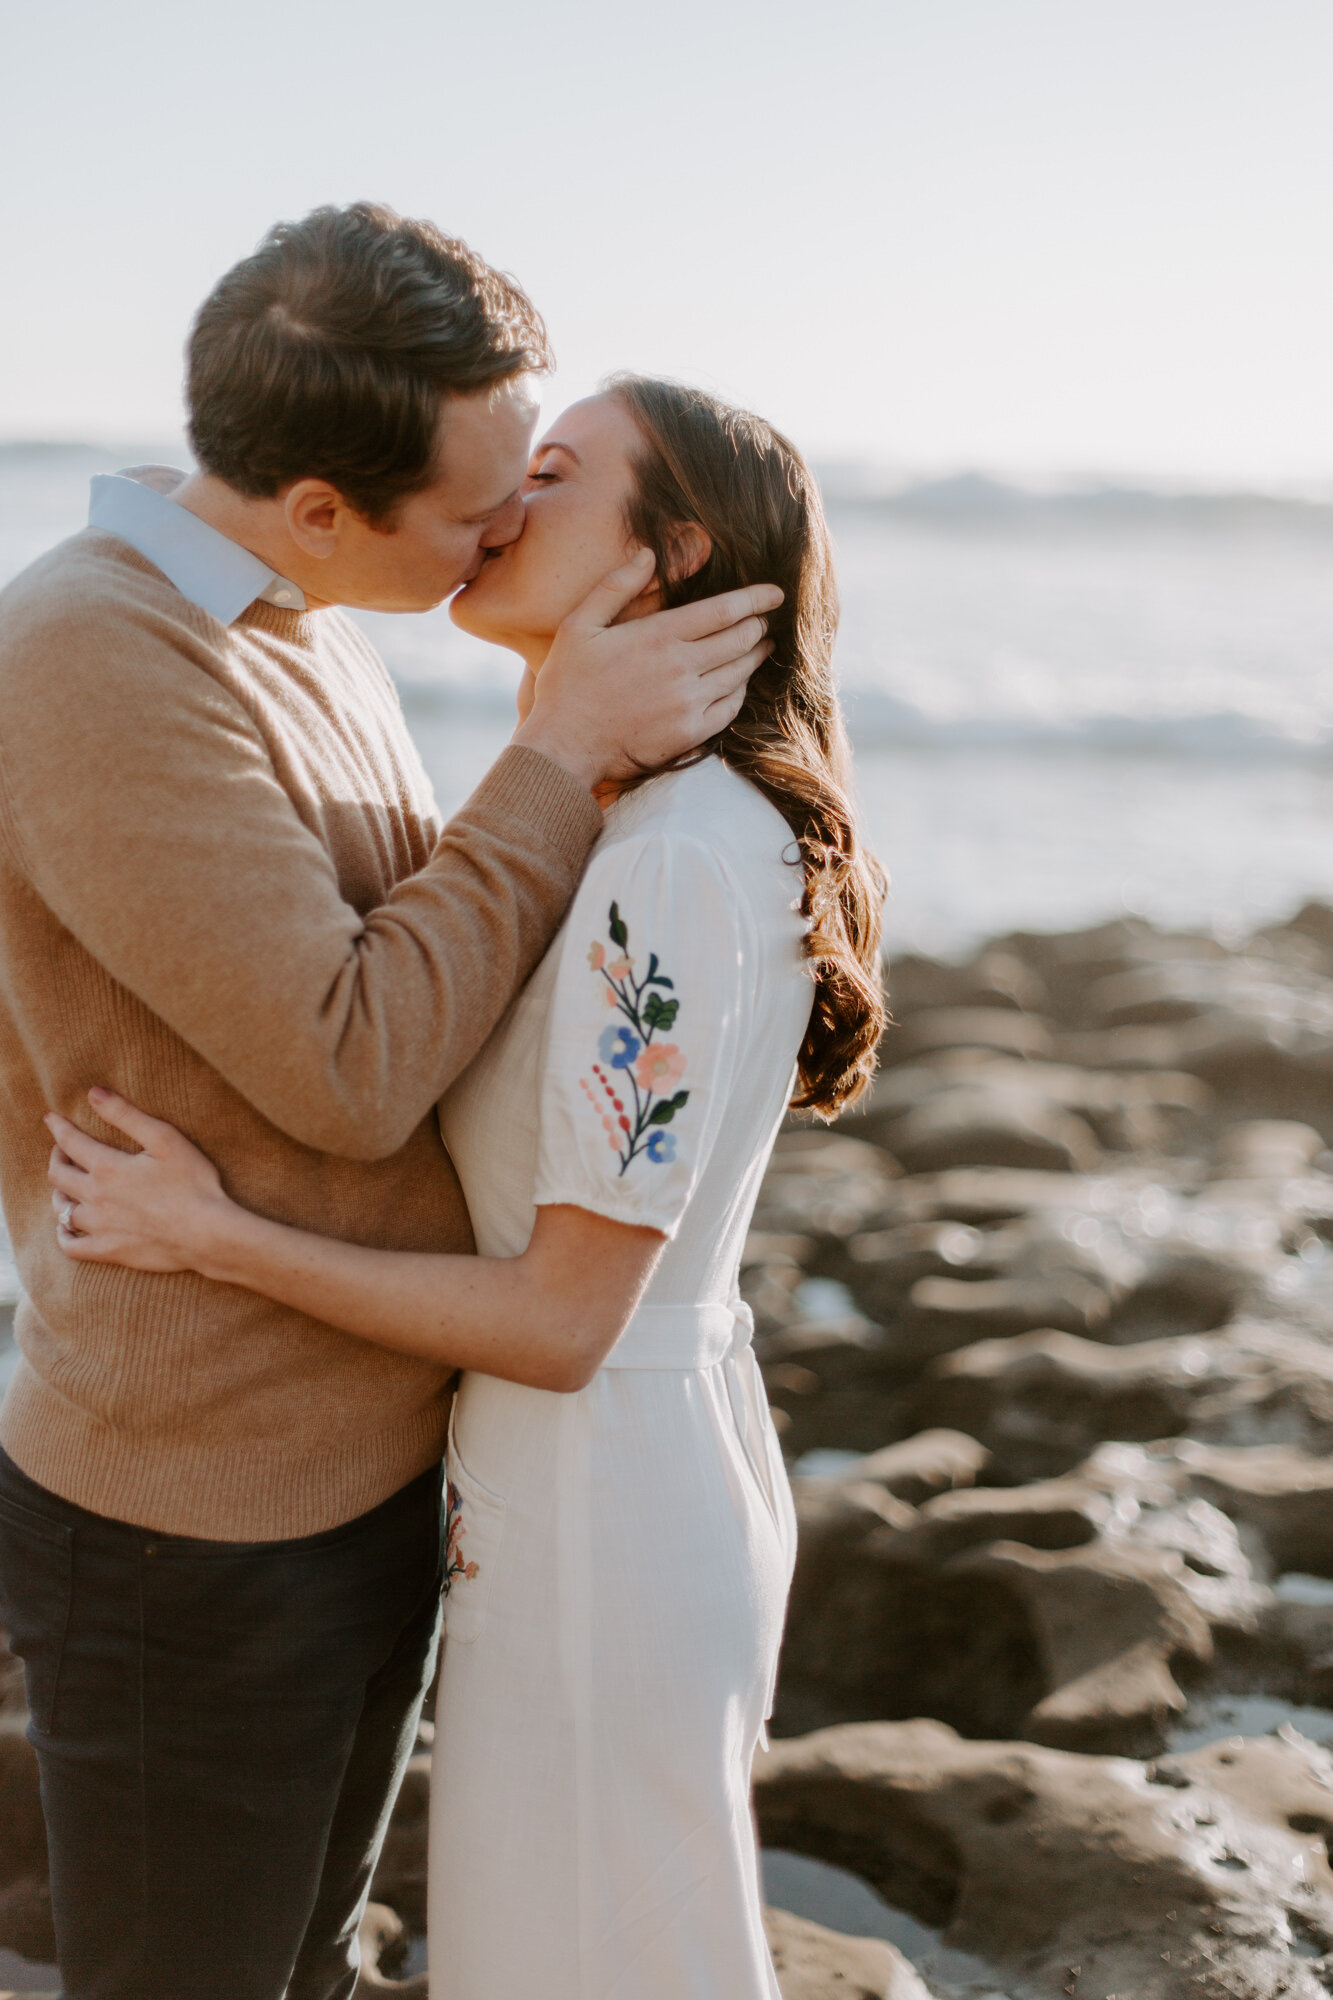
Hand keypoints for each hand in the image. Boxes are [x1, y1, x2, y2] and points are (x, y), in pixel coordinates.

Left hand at [45, 1089, 233, 1273]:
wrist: (207, 1232)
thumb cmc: (193, 1182)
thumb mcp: (164, 1139)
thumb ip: (126, 1115)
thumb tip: (93, 1093)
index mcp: (108, 1167)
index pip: (70, 1142)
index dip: (58, 1128)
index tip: (51, 1119)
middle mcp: (95, 1197)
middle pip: (58, 1176)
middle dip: (56, 1158)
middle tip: (60, 1152)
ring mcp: (99, 1227)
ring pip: (61, 1209)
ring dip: (58, 1194)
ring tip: (64, 1187)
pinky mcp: (108, 1251)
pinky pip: (71, 1246)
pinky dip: (63, 1235)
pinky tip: (67, 1227)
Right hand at [512, 548, 781, 788]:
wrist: (564, 746)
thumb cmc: (568, 683)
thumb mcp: (579, 624)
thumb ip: (616, 586)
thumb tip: (649, 554)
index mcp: (658, 636)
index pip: (723, 610)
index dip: (756, 599)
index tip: (776, 594)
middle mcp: (680, 667)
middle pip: (740, 639)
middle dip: (758, 625)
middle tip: (765, 620)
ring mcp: (688, 703)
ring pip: (740, 673)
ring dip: (756, 656)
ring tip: (761, 646)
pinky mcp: (690, 733)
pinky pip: (731, 707)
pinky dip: (741, 690)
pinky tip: (739, 683)